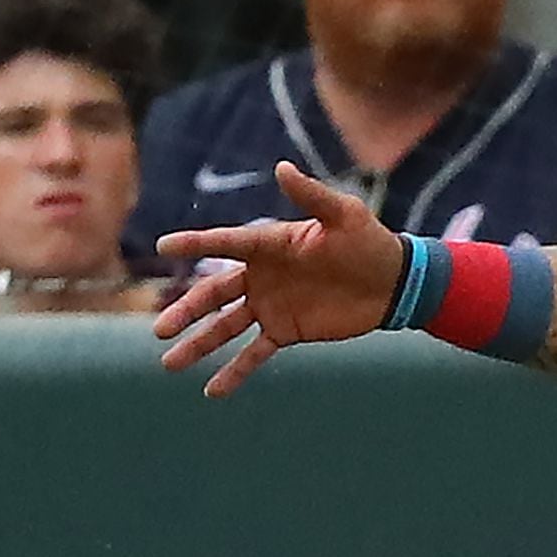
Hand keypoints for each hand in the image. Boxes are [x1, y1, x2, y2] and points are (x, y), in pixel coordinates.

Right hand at [154, 161, 406, 398]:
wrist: (394, 281)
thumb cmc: (368, 241)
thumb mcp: (343, 215)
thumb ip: (311, 195)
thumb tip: (282, 167)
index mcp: (268, 245)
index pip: (223, 243)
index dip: (195, 244)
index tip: (163, 245)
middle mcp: (260, 276)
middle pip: (213, 295)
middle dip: (187, 311)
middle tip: (162, 328)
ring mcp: (270, 305)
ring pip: (225, 327)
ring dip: (199, 345)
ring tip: (169, 363)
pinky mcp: (286, 331)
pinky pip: (255, 353)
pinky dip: (234, 370)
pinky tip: (212, 390)